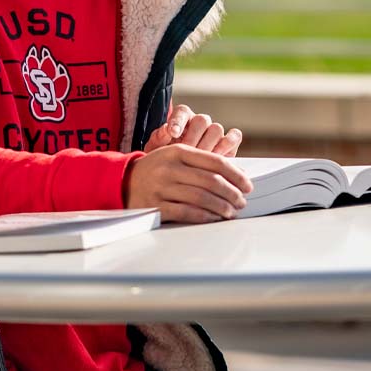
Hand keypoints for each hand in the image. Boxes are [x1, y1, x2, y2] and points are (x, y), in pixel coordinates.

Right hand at [124, 145, 252, 223]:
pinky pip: (186, 212)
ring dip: (221, 207)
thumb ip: (201, 162)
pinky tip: (214, 219)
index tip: (247, 185)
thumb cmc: (157, 169)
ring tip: (231, 212)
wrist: (122, 181)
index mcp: (178, 151)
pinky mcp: (156, 205)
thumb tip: (236, 174)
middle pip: (210, 181)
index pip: (215, 161)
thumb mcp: (174, 156)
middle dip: (232, 193)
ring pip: (201, 197)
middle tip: (242, 201)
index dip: (236, 174)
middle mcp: (170, 167)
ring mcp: (161, 187)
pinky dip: (204, 217)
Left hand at [143, 104, 242, 156]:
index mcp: (182, 119)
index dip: (178, 121)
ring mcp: (215, 133)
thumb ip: (158, 139)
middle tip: (186, 153)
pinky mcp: (229, 143)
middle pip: (202, 120)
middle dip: (193, 138)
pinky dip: (227, 146)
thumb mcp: (156, 150)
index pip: (182, 112)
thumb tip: (166, 130)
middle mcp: (200, 123)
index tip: (173, 132)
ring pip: (217, 129)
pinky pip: (234, 137)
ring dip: (208, 145)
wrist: (180, 177)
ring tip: (199, 160)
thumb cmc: (165, 161)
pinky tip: (216, 159)